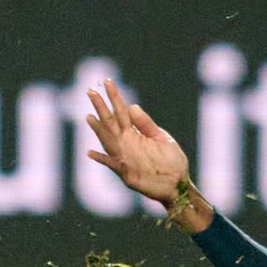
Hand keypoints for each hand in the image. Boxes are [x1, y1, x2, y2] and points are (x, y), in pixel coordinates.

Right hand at [84, 79, 210, 230]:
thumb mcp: (161, 138)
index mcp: (135, 132)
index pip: (122, 110)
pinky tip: (90, 153)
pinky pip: (110, 163)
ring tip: (89, 116)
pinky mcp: (125, 171)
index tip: (107, 82)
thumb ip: (146, 124)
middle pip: (110, 121)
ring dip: (98, 128)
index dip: (115, 96)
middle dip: (101, 106)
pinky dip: (101, 159)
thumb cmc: (171, 161)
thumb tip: (132, 106)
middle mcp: (127, 142)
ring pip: (107, 138)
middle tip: (90, 91)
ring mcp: (124, 155)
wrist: (177, 184)